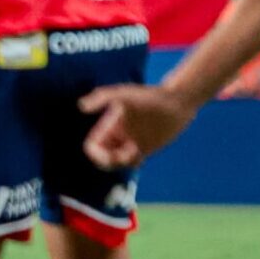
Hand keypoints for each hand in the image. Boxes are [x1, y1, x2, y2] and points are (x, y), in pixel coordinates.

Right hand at [78, 83, 196, 169]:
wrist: (177, 103)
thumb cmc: (149, 97)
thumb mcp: (124, 95)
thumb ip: (101, 97)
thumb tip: (81, 106)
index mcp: (109, 124)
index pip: (93, 146)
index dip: (96, 154)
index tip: (107, 155)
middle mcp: (117, 135)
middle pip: (102, 157)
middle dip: (109, 161)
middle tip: (123, 157)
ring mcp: (130, 142)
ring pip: (117, 162)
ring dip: (122, 163)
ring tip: (135, 153)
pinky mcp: (144, 148)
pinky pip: (131, 162)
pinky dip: (132, 163)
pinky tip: (140, 156)